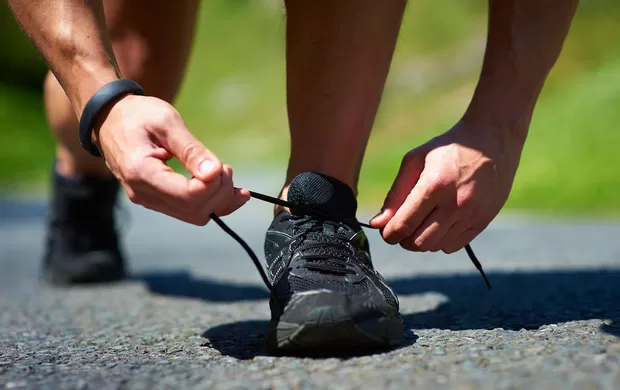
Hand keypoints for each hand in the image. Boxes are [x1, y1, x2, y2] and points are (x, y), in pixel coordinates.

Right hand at [93, 94, 249, 224]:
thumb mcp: (166, 122)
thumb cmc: (137, 115)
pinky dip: (211, 203)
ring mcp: (148, 200)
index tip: (221, 165)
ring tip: (225, 174)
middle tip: (226, 168)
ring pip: (194, 215)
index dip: (212, 185)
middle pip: (194, 210)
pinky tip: (229, 192)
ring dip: (218, 199)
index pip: (188, 196)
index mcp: (141, 172)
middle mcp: (142, 193)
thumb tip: (215, 172)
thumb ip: (191, 149)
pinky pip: (188, 211)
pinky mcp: (156, 200)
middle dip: (219, 192)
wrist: (109, 119)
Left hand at [370, 120, 524, 252]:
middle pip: (418, 242)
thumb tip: (378, 223)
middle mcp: (455, 204)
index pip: (403, 225)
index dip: (389, 234)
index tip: (386, 230)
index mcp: (434, 186)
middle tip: (403, 226)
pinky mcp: (482, 221)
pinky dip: (440, 242)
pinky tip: (439, 224)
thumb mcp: (415, 161)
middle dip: (403, 240)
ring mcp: (471, 215)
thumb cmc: (448, 148)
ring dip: (422, 241)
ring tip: (421, 223)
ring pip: (435, 247)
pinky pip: (453, 246)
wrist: (492, 141)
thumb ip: (395, 194)